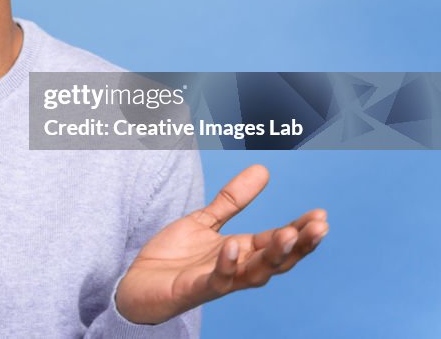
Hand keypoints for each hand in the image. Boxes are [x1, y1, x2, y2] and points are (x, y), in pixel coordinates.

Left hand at [115, 164, 328, 324]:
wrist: (137, 284)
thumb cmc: (174, 257)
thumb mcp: (205, 221)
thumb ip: (233, 200)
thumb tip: (263, 169)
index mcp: (240, 252)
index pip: (277, 241)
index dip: (300, 230)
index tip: (320, 215)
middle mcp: (235, 268)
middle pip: (276, 261)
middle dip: (300, 245)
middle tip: (319, 226)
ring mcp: (217, 281)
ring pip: (254, 274)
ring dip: (273, 256)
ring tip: (290, 234)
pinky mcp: (194, 289)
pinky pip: (216, 280)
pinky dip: (227, 265)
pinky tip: (234, 246)